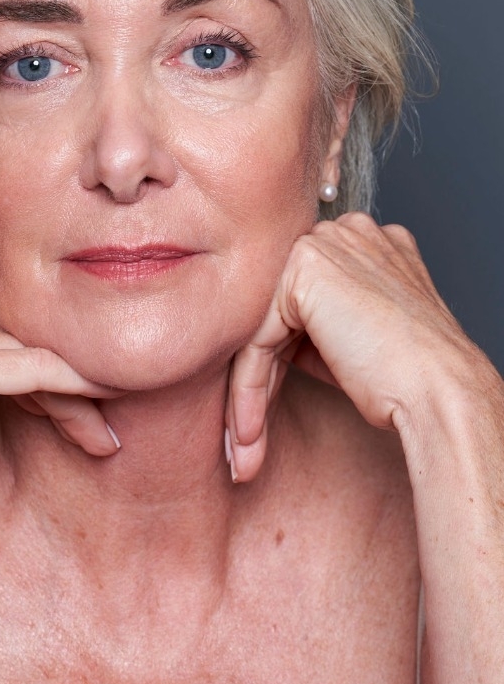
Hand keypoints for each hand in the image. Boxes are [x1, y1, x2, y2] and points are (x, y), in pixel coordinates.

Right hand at [0, 304, 120, 512]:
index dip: (26, 373)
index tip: (59, 411)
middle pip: (13, 342)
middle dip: (58, 378)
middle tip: (97, 420)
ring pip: (26, 353)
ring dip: (73, 387)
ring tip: (107, 426)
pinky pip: (25, 368)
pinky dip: (66, 381)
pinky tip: (96, 398)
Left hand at [226, 212, 474, 481]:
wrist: (438, 391)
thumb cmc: (408, 376)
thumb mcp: (356, 341)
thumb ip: (316, 327)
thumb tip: (271, 344)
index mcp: (365, 243)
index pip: (300, 302)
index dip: (280, 357)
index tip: (262, 409)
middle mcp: (344, 233)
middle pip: (276, 312)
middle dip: (259, 378)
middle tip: (245, 438)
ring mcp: (325, 244)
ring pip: (262, 326)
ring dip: (248, 393)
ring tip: (244, 450)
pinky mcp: (304, 269)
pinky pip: (258, 337)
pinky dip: (249, 389)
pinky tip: (248, 433)